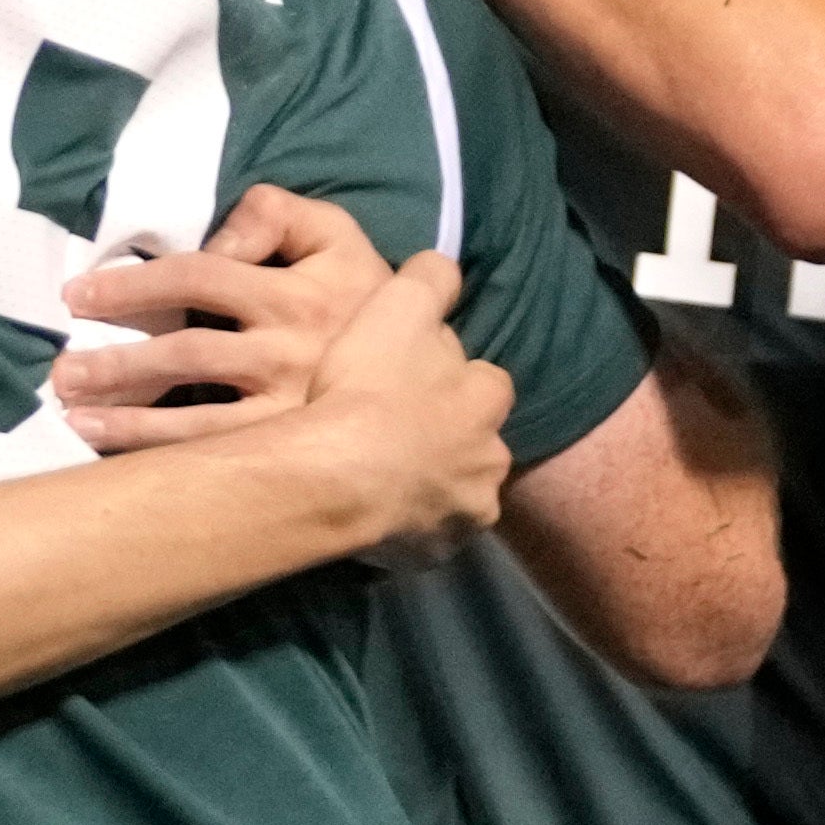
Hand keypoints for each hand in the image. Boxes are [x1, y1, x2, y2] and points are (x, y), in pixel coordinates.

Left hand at [47, 187, 393, 446]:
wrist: (436, 380)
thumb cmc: (370, 301)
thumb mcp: (341, 237)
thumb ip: (280, 214)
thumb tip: (221, 234)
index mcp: (295, 292)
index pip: (199, 278)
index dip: (134, 285)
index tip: (80, 296)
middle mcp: (287, 351)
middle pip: (184, 353)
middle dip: (116, 363)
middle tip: (62, 372)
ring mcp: (288, 408)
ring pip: (195, 417)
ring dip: (127, 420)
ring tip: (73, 416)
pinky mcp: (291, 451)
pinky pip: (218, 457)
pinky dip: (163, 458)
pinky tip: (116, 458)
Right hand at [280, 244, 513, 557]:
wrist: (333, 476)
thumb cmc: (368, 386)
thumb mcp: (399, 304)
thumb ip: (430, 280)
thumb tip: (445, 267)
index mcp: (487, 400)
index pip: (487, 384)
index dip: (454, 381)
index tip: (416, 382)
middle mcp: (490, 461)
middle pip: (475, 445)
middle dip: (447, 441)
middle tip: (395, 434)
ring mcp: (465, 515)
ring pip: (455, 495)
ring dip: (429, 487)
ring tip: (379, 478)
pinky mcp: (433, 557)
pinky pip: (425, 538)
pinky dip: (407, 528)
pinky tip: (372, 515)